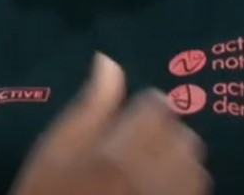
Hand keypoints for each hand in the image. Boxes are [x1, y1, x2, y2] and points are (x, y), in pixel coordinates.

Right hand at [9, 53, 209, 194]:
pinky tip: (159, 189)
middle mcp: (151, 177)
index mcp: (119, 154)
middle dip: (166, 132)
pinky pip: (194, 192)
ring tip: (152, 168)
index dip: (144, 106)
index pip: (157, 106)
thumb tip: (108, 61)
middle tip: (140, 144)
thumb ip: (90, 107)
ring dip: (180, 161)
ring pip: (195, 167)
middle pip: (183, 135)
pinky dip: (184, 185)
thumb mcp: (55, 151)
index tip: (130, 117)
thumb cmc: (48, 192)